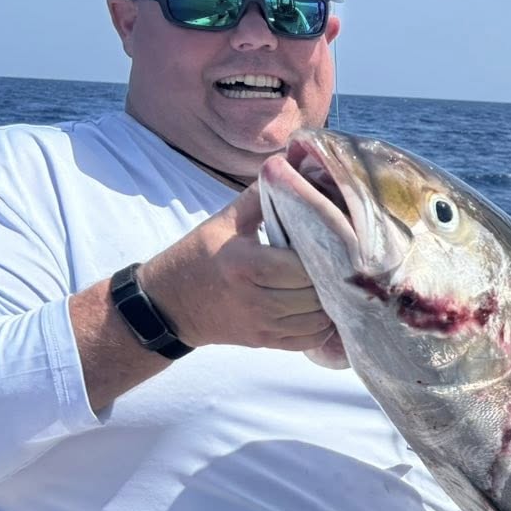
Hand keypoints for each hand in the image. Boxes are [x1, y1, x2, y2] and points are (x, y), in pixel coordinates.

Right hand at [141, 183, 338, 353]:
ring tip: (335, 281)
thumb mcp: (223, 222)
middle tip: (342, 261)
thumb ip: (258, 198)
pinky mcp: (264, 342)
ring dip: (331, 301)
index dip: (323, 254)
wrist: (168, 305)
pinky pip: (308, 340)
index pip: (300, 266)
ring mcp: (261, 325)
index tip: (336, 240)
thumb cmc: (197, 257)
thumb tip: (288, 168)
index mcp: (244, 264)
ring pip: (316, 318)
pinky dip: (323, 326)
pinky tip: (326, 307)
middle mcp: (254, 299)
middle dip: (331, 277)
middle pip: (314, 293)